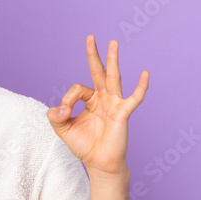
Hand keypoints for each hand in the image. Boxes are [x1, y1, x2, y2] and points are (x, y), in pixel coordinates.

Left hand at [47, 35, 148, 176]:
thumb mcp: (63, 130)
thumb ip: (55, 117)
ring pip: (113, 78)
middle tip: (90, 36)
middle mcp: (103, 98)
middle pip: (98, 71)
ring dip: (112, 60)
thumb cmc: (84, 145)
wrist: (99, 163)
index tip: (63, 113)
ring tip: (113, 43)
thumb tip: (58, 108)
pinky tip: (145, 74)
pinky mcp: (122, 113)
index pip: (78, 89)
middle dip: (94, 54)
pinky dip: (141, 87)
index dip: (67, 99)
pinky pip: (134, 98)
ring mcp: (114, 104)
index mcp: (90, 100)